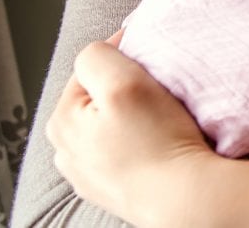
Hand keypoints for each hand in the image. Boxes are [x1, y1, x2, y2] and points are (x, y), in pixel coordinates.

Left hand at [47, 32, 215, 225]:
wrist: (186, 197)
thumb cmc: (157, 142)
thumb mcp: (124, 81)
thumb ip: (99, 55)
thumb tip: (104, 50)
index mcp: (62, 120)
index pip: (92, 66)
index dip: (125, 56)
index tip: (153, 63)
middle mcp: (66, 150)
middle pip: (100, 96)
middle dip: (126, 88)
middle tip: (159, 91)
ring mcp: (88, 174)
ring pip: (112, 124)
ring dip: (133, 116)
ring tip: (160, 118)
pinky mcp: (112, 189)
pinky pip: (124, 150)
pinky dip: (140, 142)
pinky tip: (157, 143)